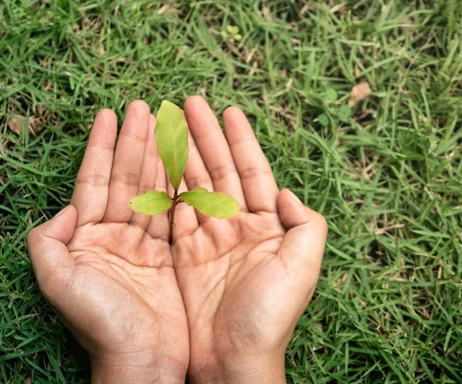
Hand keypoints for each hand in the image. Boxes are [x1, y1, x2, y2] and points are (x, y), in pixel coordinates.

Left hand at [27, 101, 188, 382]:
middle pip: (124, 178)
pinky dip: (176, 185)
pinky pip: (170, 212)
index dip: (100, 146)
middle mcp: (111, 236)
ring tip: (164, 123)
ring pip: (149, 190)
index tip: (108, 113)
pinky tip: (180, 162)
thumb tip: (63, 209)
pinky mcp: (164, 257)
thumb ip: (47, 240)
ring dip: (155, 156)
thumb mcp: (58, 282)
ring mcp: (139, 246)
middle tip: (144, 106)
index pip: (94, 180)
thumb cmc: (101, 325)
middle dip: (133, 141)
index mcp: (85, 238)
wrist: (142, 360)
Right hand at [171, 96, 326, 382]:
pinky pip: (173, 212)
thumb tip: (287, 191)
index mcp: (267, 226)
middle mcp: (237, 226)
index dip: (240, 140)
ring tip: (167, 123)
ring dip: (182, 154)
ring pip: (193, 185)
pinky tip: (156, 163)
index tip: (228, 109)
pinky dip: (165, 187)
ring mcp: (208, 239)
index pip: (252, 171)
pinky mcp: (184, 254)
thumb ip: (305, 225)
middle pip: (218, 170)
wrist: (232, 360)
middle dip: (204, 136)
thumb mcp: (302, 270)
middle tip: (187, 104)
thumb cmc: (270, 317)